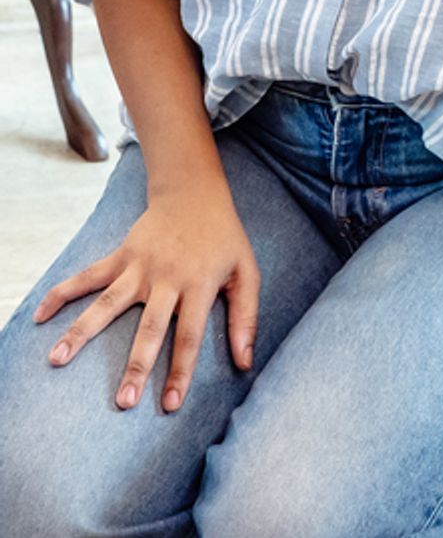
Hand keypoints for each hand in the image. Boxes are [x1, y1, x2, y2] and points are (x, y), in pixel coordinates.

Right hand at [34, 185, 259, 412]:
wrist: (195, 192)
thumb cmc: (224, 238)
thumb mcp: (247, 271)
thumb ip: (246, 316)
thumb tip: (246, 362)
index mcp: (200, 283)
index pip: (190, 334)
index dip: (181, 370)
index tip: (170, 405)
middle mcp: (167, 277)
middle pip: (149, 327)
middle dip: (136, 365)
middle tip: (123, 401)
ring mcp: (140, 266)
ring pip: (107, 303)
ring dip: (82, 331)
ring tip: (57, 358)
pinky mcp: (121, 256)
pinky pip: (88, 276)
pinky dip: (62, 293)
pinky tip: (41, 314)